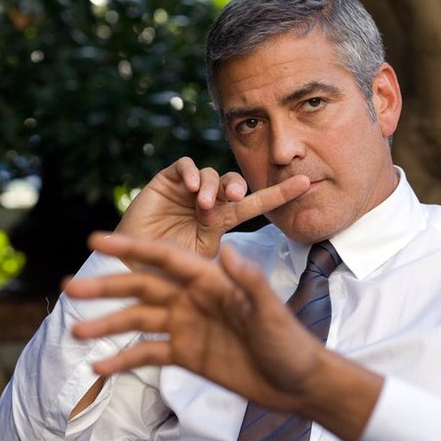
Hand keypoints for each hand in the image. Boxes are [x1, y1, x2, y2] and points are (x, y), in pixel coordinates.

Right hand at [65, 234, 384, 440]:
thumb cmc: (291, 344)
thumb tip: (226, 249)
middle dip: (107, 287)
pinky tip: (100, 367)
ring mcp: (188, 327)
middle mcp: (194, 298)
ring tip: (74, 333)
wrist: (298, 384)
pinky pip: (149, 354)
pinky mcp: (187, 354)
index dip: (130, 249)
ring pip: (139, 321)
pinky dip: (125, 360)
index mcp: (211, 281)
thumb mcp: (271, 313)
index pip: (164, 259)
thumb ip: (250, 283)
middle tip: (69, 287)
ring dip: (107, 325)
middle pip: (142, 287)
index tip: (97, 240)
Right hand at [116, 157, 309, 257]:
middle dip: (237, 186)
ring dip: (212, 186)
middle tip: (233, 197)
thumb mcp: (206, 271)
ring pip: (212, 174)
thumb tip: (248, 265)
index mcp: (221, 221)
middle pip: (233, 183)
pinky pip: (185, 166)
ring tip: (203, 204)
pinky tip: (192, 187)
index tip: (307, 183)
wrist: (133, 270)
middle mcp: (207, 202)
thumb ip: (227, 263)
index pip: (256, 203)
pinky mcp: (166, 182)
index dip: (280, 193)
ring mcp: (187, 191)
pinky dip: (192, 172)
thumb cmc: (169, 274)